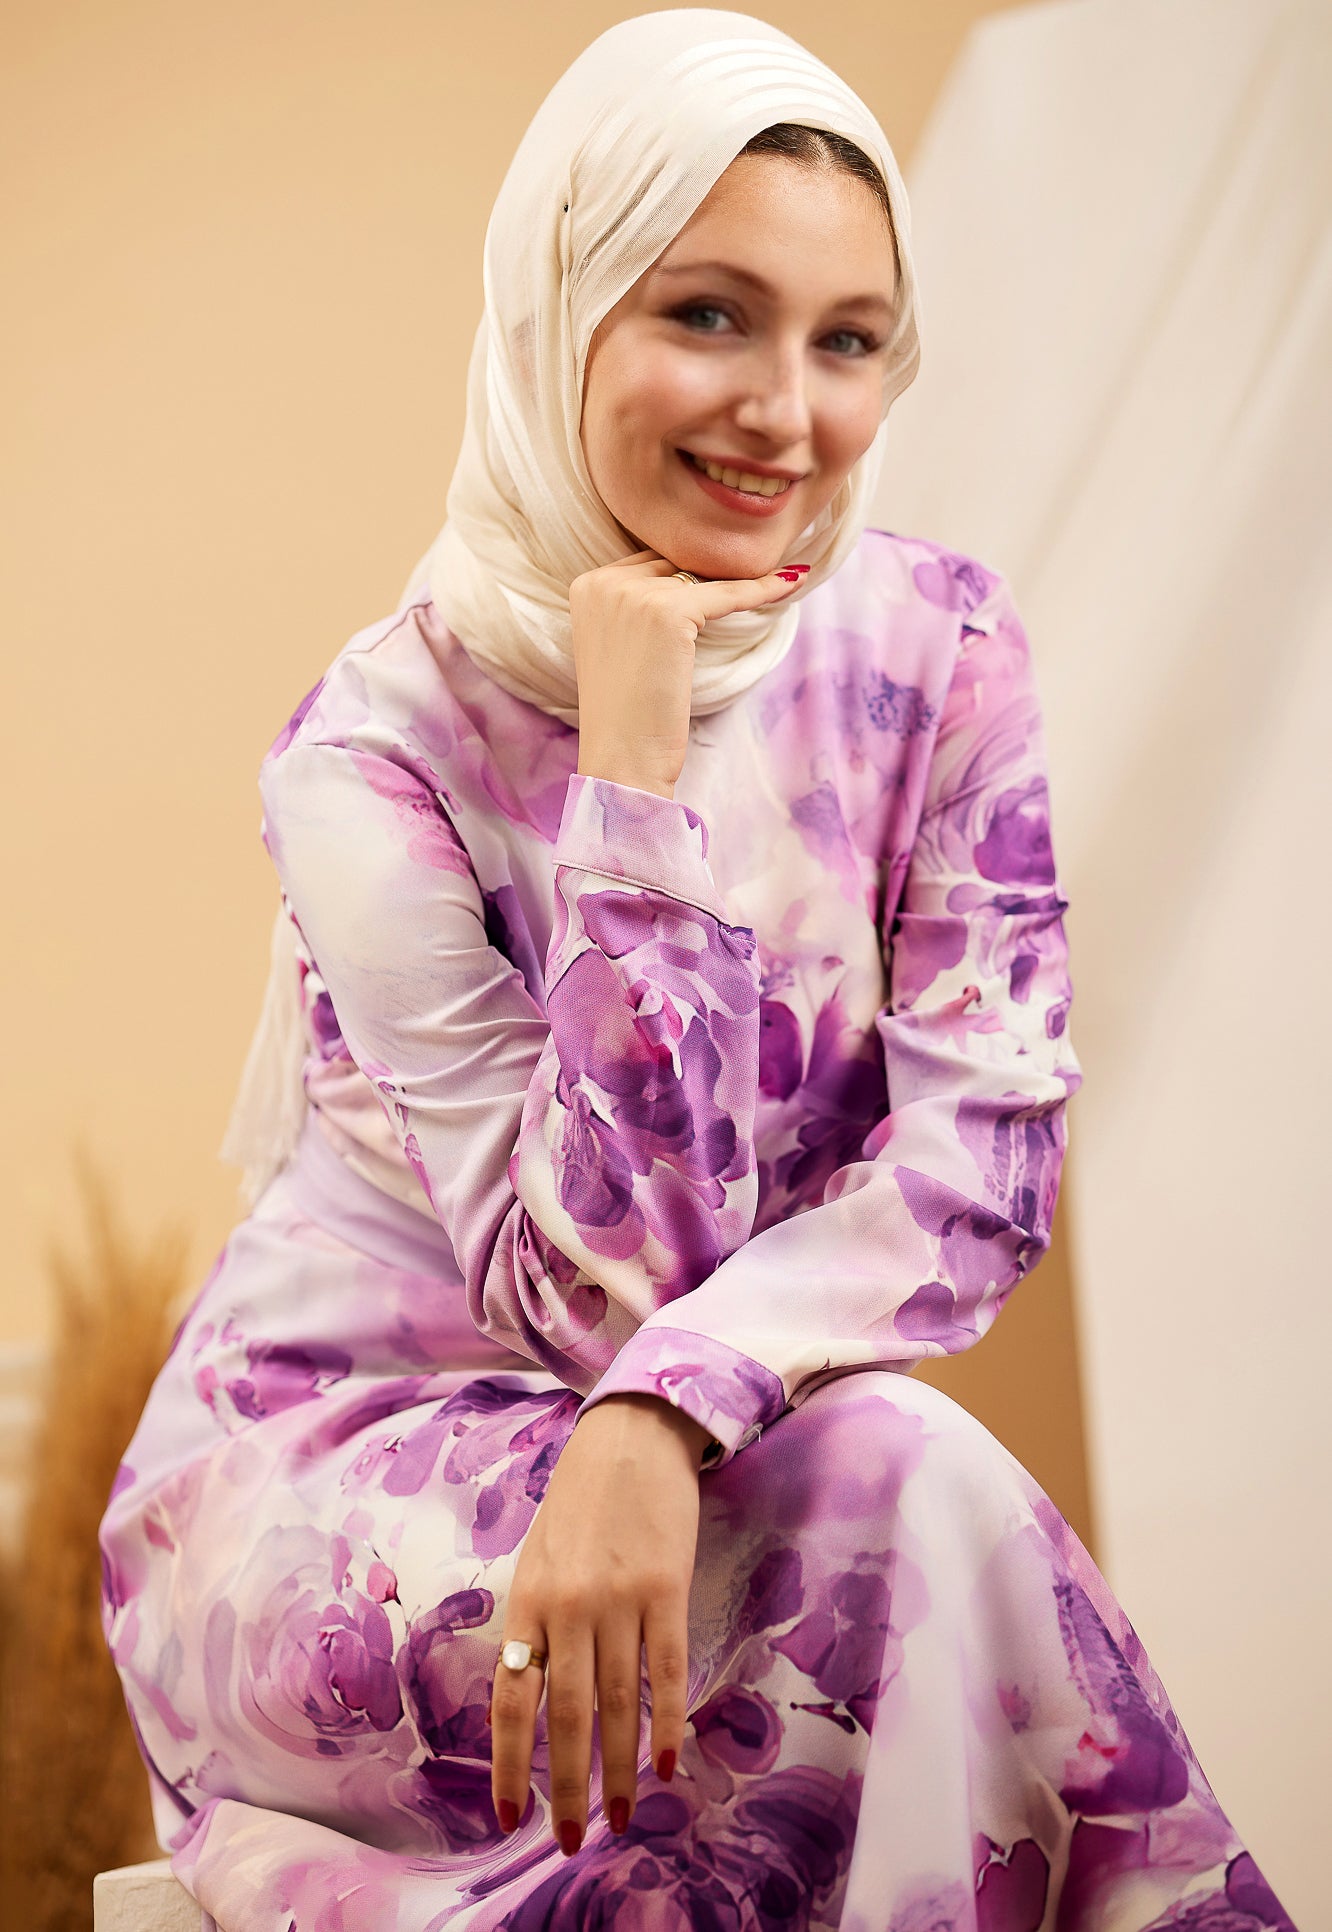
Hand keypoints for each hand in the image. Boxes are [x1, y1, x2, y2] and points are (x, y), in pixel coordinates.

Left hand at [488, 1392, 713, 1854]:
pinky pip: (665, 1669)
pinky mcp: (666, 1589)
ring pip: (615, 1703)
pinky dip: (666, 1721)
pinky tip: (667, 1763)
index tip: (510, 1817)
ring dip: (617, 1769)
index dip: (508, 1763)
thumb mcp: (538, 1556)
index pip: (510, 1698)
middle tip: (568, 1840)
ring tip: (621, 1819)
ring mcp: (619, 1599)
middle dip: (564, 1786)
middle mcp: (567, 1606)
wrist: (631, 1435)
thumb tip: (529, 1689)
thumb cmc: (581, 1498)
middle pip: (564, 1715)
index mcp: (527, 1600)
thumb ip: (535, 1620)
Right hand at [570, 549, 808, 797]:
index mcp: (587, 585)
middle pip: (673, 562)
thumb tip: (692, 577)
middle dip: (709, 575)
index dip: (685, 574)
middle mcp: (604, 581)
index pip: (649, 561)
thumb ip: (638, 606)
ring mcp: (633, 594)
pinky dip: (763, 589)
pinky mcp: (668, 611)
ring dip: (739, 582)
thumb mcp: (619, 644)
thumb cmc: (627, 712)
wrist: (623, 756)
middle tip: (756, 574)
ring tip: (779, 579)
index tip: (722, 576)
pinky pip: (728, 594)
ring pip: (703, 577)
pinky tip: (792, 580)